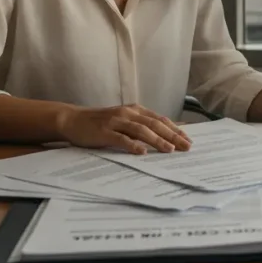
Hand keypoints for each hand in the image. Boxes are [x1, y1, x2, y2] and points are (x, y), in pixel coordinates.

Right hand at [57, 104, 191, 153]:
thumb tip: (164, 135)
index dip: (175, 129)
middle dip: (172, 136)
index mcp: (135, 110)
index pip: (160, 119)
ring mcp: (116, 122)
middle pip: (154, 124)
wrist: (73, 120)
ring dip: (157, 140)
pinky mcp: (104, 132)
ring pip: (141, 130)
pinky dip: (133, 145)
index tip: (188, 139)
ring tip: (169, 149)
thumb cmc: (101, 123)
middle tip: (186, 146)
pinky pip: (121, 138)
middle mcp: (128, 114)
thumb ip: (141, 126)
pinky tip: (142, 152)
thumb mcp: (124, 120)